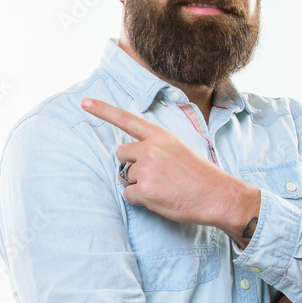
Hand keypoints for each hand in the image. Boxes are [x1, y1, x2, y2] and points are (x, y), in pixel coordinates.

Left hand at [80, 98, 260, 245]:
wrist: (217, 196)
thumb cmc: (199, 174)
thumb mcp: (178, 148)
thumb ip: (155, 146)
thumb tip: (132, 157)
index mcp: (159, 135)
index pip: (126, 119)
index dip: (103, 110)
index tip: (84, 103)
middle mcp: (149, 149)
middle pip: (121, 154)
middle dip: (131, 165)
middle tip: (155, 174)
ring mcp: (145, 169)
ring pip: (125, 177)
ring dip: (138, 184)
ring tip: (163, 187)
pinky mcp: (144, 190)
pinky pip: (128, 195)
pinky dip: (140, 199)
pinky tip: (159, 198)